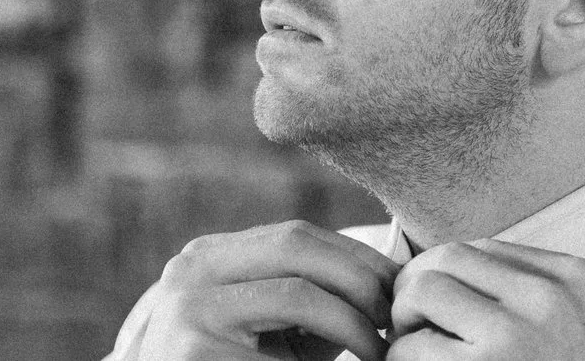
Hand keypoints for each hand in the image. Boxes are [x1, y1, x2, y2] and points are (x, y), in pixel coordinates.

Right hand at [113, 221, 396, 360]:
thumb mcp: (270, 332)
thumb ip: (313, 301)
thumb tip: (387, 281)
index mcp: (209, 257)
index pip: (297, 235)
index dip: (356, 256)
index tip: (396, 286)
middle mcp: (192, 269)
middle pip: (298, 245)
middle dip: (359, 277)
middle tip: (392, 314)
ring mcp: (188, 307)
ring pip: (298, 293)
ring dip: (353, 321)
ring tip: (376, 348)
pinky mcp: (194, 349)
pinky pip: (283, 347)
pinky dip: (324, 354)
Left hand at [388, 241, 584, 359]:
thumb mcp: (575, 326)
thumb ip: (529, 294)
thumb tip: (443, 272)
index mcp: (576, 279)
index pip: (483, 248)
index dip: (449, 279)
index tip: (443, 314)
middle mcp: (548, 298)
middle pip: (446, 258)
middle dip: (416, 291)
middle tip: (415, 330)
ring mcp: (515, 334)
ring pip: (422, 291)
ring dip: (405, 325)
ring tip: (420, 355)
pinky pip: (410, 349)